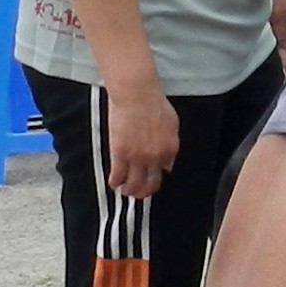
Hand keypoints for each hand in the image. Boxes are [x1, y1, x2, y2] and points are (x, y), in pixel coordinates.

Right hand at [103, 77, 180, 199]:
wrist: (136, 94)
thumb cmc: (153, 103)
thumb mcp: (172, 125)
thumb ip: (171, 147)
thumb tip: (168, 165)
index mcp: (169, 150)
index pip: (164, 172)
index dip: (155, 176)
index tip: (148, 176)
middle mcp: (155, 158)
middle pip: (150, 185)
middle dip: (143, 192)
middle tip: (137, 191)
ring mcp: (137, 157)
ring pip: (133, 185)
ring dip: (128, 190)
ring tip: (124, 189)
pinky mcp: (120, 154)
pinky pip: (117, 176)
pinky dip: (115, 182)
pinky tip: (113, 182)